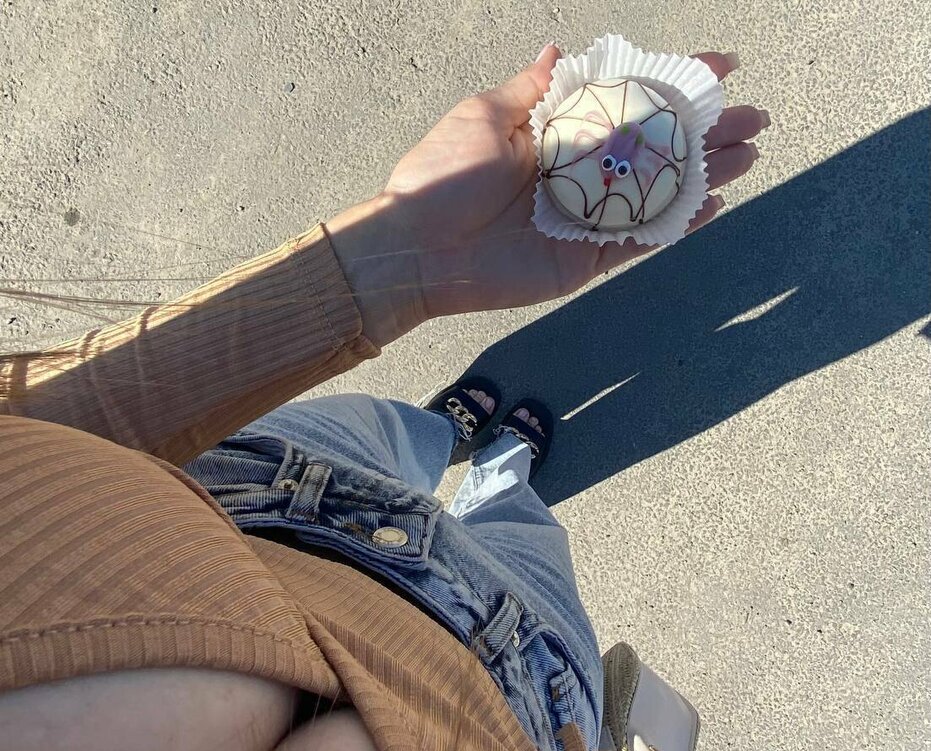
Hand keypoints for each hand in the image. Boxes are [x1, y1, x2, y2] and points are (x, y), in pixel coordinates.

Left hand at [328, 45, 766, 346]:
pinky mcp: (584, 258)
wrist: (418, 247)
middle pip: (654, 149)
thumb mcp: (485, 115)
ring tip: (749, 154)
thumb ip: (531, 88)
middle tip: (754, 119)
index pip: (626, 102)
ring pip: (656, 193)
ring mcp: (586, 217)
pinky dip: (676, 224)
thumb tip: (560, 49)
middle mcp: (578, 172)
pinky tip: (712, 203)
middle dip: (705, 132)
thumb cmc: (442, 175)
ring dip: (704, 174)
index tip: (720, 69)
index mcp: (557, 131)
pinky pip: (639, 239)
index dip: (672, 85)